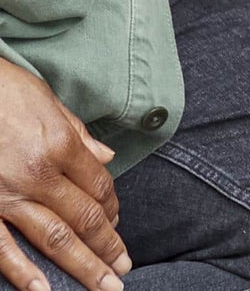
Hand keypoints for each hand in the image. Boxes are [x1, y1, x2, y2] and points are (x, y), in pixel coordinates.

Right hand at [0, 61, 127, 290]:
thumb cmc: (2, 92)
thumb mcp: (47, 103)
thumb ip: (77, 134)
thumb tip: (105, 157)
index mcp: (60, 145)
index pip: (98, 186)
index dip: (112, 207)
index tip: (118, 223)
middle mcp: (38, 174)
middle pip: (84, 217)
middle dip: (107, 247)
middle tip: (122, 272)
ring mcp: (7, 196)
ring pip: (53, 238)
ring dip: (81, 265)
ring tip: (101, 286)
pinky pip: (2, 248)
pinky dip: (23, 273)